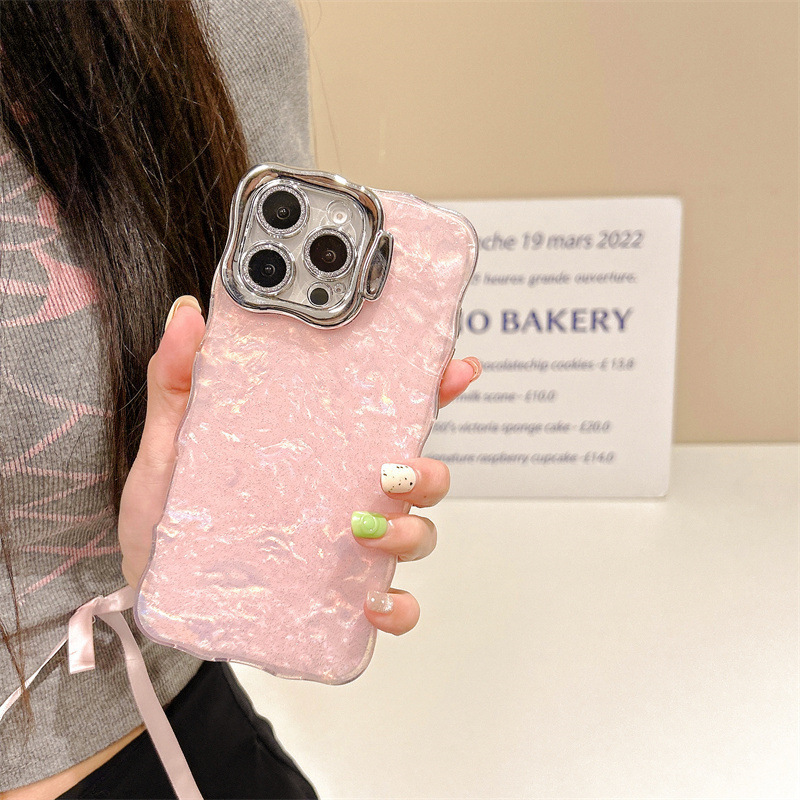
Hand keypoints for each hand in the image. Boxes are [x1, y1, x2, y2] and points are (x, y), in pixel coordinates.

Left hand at [118, 296, 480, 602]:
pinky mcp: (338, 599)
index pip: (388, 412)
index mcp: (320, 449)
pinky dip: (399, 607)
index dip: (432, 388)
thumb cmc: (168, 515)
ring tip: (367, 532)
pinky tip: (373, 605)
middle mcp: (344, 494)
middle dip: (429, 472)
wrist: (151, 587)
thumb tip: (188, 315)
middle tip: (395, 473)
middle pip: (420, 476)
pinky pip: (394, 605)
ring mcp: (347, 548)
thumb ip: (180, 382)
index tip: (457, 368)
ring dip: (413, 533)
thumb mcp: (169, 444)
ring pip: (418, 534)